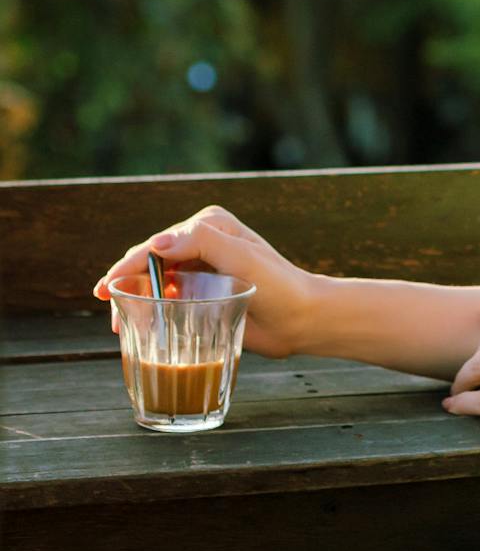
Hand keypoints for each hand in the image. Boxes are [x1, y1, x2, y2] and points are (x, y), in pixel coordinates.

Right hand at [92, 205, 317, 359]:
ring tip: (119, 322)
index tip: (108, 288)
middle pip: (151, 261)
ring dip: (135, 297)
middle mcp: (202, 242)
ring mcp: (200, 267)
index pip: (158, 244)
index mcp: (209, 225)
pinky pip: (167, 298)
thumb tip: (157, 243)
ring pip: (155, 280)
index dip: (128, 265)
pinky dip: (150, 309)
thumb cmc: (279, 286)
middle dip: (125, 281)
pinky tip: (138, 325)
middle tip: (106, 304)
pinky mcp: (202, 292)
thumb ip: (202, 243)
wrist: (302, 318)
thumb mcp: (243, 259)